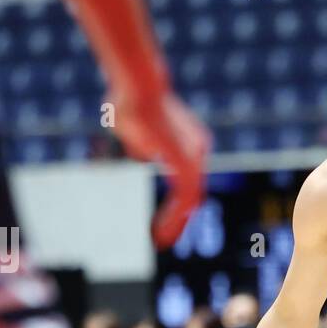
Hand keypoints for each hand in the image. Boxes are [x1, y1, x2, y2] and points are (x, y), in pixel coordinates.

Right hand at [109, 86, 210, 247]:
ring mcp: (194, 156)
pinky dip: (174, 217)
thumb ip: (142, 147)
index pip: (185, 182)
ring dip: (176, 223)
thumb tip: (142, 158)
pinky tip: (161, 232)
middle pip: (190, 194)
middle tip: (162, 240)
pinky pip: (185, 197)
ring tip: (161, 241)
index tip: (158, 222)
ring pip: (189, 200)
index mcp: (188, 144)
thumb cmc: (129, 101)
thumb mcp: (133, 131)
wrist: (135, 86)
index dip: (175, 205)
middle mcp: (197, 151)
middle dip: (177, 220)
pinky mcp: (187, 162)